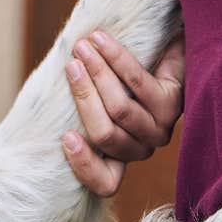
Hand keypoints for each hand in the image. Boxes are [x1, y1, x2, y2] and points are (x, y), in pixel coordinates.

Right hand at [62, 31, 184, 196]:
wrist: (166, 45)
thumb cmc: (120, 72)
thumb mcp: (95, 92)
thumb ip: (78, 100)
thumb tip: (48, 93)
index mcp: (120, 154)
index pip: (107, 182)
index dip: (85, 166)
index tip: (65, 136)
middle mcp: (142, 147)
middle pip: (105, 135)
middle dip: (83, 96)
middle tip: (70, 65)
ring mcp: (160, 127)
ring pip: (120, 109)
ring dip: (97, 72)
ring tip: (82, 47)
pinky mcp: (174, 102)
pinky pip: (137, 82)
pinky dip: (115, 58)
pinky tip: (101, 40)